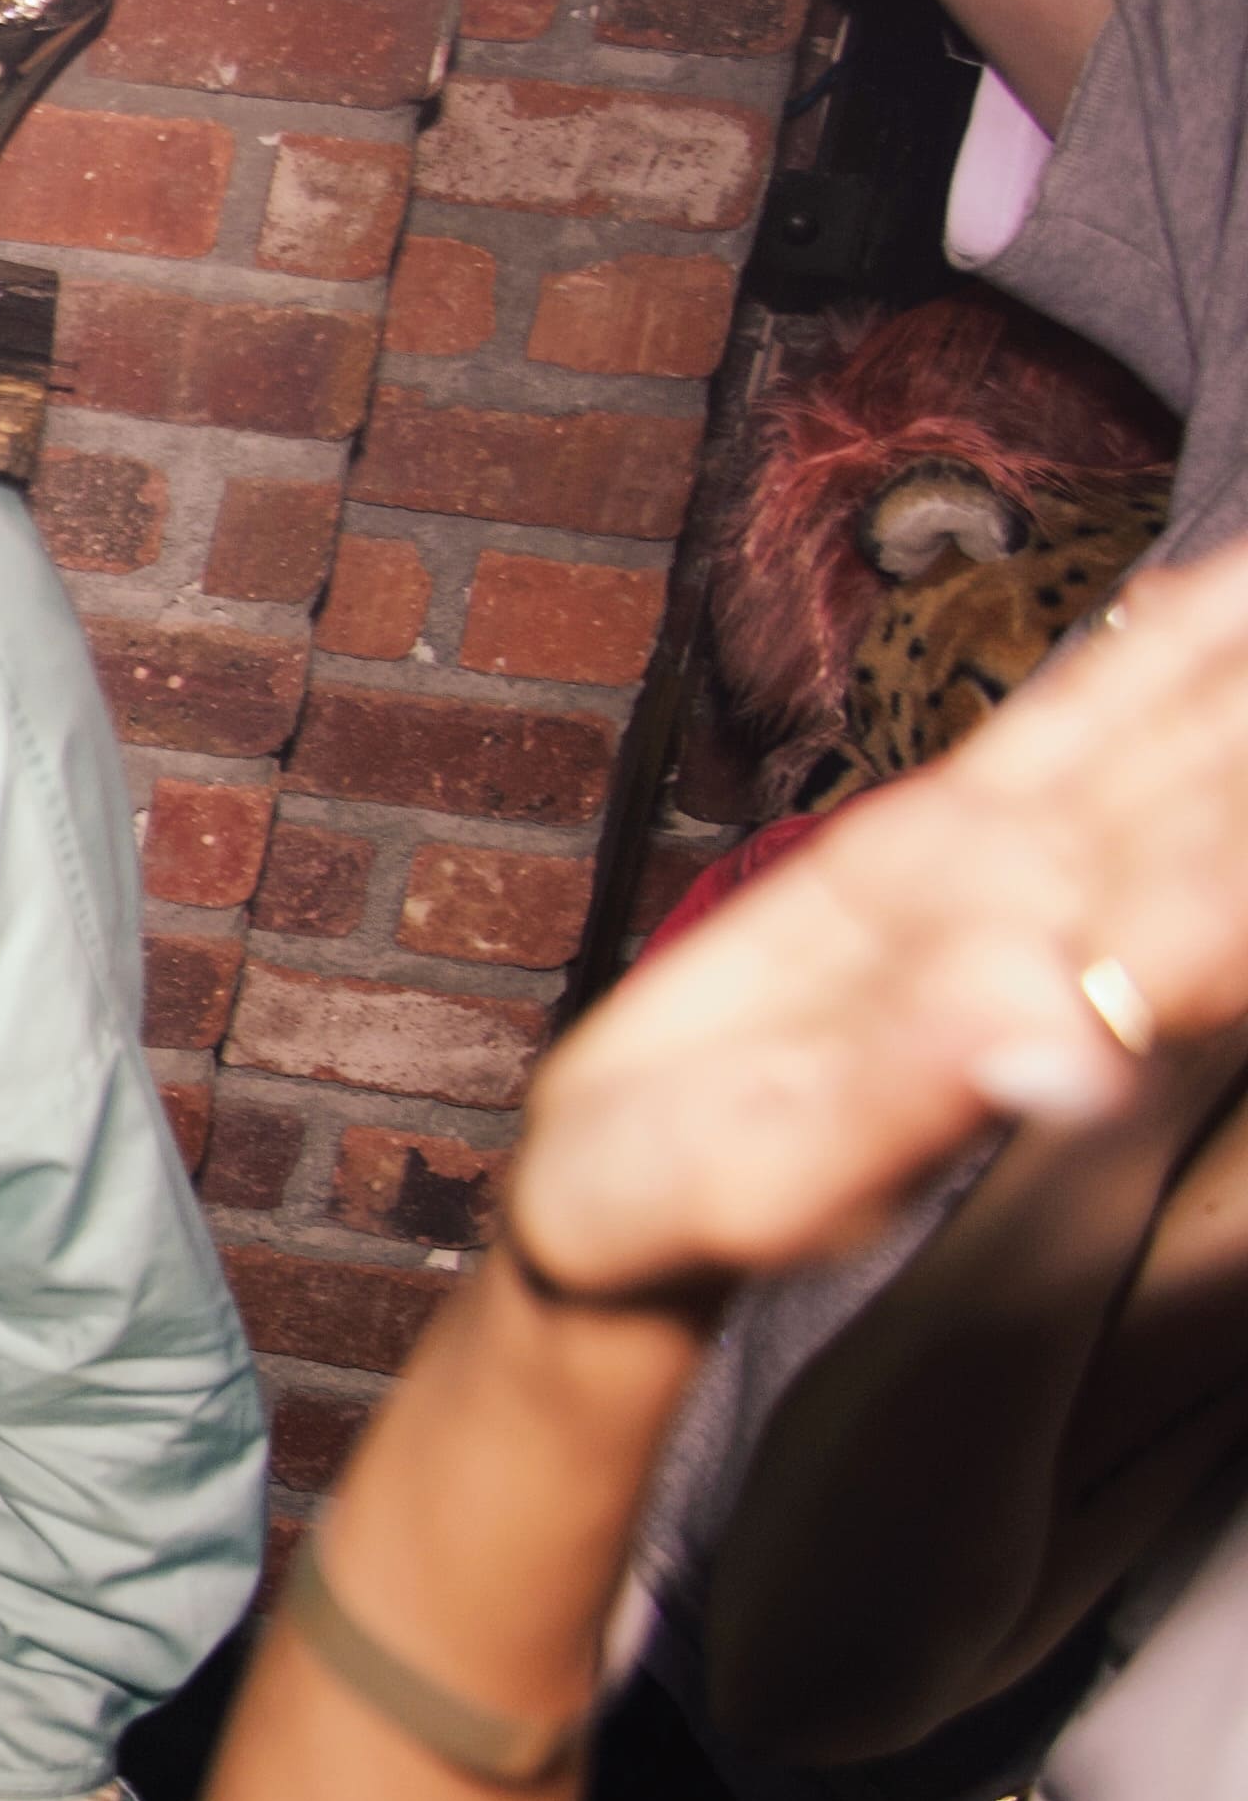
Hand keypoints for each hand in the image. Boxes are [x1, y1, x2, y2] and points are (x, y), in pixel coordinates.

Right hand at [503, 535, 1247, 1303]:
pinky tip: (1222, 587)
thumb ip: (905, 1097)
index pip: (1216, 910)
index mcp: (1055, 1019)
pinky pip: (1072, 726)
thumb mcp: (764, 1168)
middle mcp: (1073, 942)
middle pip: (1226, 812)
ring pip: (1185, 748)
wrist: (614, 1203)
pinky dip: (1158, 657)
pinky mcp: (948, 841)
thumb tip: (1062, 1040)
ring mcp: (1019, 882)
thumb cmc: (671, 1213)